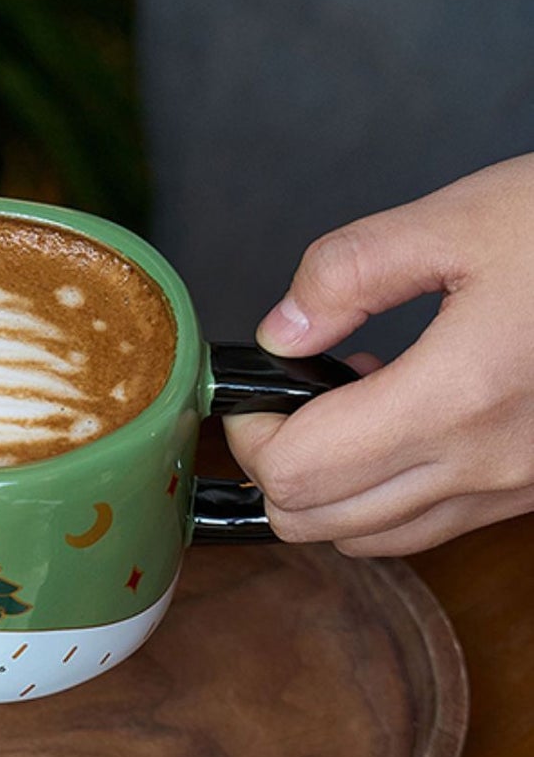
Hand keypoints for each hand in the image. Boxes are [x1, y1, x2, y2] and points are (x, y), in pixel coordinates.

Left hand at [223, 152, 533, 555]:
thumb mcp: (463, 217)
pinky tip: (400, 426)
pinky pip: (425, 528)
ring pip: (366, 539)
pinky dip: (383, 498)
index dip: (251, 436)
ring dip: (328, 491)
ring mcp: (512, 490)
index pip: (296, 474)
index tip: (255, 392)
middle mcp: (484, 465)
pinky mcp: (531, 492)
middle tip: (285, 404)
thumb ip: (350, 272)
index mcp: (456, 399)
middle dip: (275, 468)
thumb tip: (280, 332)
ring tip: (346, 410)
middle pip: (314, 524)